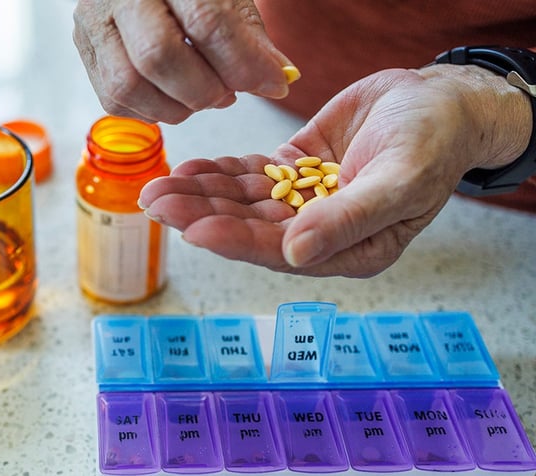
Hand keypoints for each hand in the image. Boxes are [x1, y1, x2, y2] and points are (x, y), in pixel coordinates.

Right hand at [72, 0, 292, 123]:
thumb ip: (251, 37)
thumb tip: (278, 80)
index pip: (205, 22)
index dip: (242, 62)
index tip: (272, 84)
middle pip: (157, 57)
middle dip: (203, 90)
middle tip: (228, 94)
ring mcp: (92, 21)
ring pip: (128, 85)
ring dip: (175, 107)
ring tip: (202, 96)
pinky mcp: (83, 49)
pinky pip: (113, 100)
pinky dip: (151, 110)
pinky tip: (173, 96)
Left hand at [139, 65, 530, 276]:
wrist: (439, 101)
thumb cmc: (435, 142)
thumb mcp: (401, 181)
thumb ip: (349, 220)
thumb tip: (295, 254)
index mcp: (350, 249)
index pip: (281, 251)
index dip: (236, 240)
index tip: (195, 229)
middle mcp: (320, 231)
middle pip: (250, 226)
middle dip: (202, 214)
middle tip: (156, 202)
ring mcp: (304, 200)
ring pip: (243, 201)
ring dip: (201, 194)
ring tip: (159, 186)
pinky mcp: (294, 170)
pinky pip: (250, 174)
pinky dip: (219, 171)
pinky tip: (189, 169)